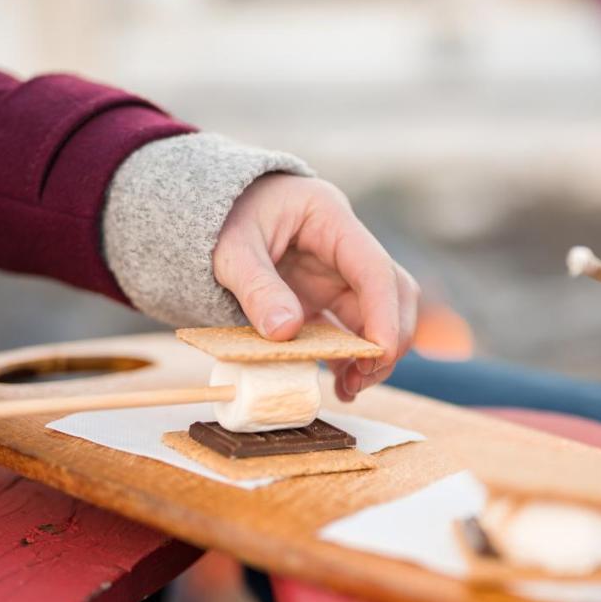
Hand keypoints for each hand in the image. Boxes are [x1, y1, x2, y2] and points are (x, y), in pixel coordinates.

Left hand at [213, 174, 419, 400]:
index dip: (384, 313)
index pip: (374, 269)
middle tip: (364, 376)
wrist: (207, 212)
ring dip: (373, 354)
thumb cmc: (222, 218)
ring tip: (350, 389)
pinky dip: (350, 360)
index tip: (378, 353)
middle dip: (389, 338)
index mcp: (330, 219)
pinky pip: (350, 333)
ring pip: (377, 317)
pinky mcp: (323, 300)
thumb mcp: (231, 249)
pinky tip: (341, 387)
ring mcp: (336, 275)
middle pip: (393, 293)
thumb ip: (257, 287)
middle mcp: (345, 248)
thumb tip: (286, 332)